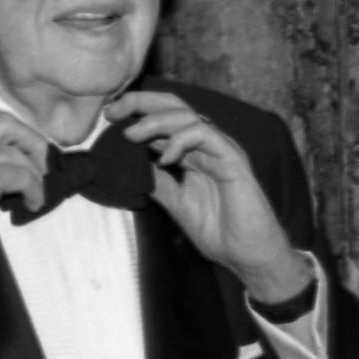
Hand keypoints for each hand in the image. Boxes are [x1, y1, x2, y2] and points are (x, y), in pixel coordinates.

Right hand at [0, 100, 48, 297]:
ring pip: (15, 152)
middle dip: (28, 139)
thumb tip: (5, 151)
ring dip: (34, 171)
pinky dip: (35, 188)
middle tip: (40, 161)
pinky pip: (22, 175)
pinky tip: (33, 202)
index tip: (19, 141)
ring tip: (35, 189)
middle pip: (2, 121)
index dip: (6, 124)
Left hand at [106, 91, 311, 302]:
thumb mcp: (178, 204)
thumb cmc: (220, 231)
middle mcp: (208, 145)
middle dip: (142, 103)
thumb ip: (160, 183)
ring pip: (188, 117)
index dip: (138, 113)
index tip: (110, 118)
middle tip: (114, 110)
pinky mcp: (233, 159)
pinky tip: (164, 158)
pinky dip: (181, 140)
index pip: (166, 120)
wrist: (248, 255)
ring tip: (131, 134)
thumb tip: (132, 166)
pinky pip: (206, 135)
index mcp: (195, 153)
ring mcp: (221, 150)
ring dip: (156, 120)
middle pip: (176, 107)